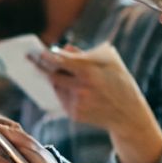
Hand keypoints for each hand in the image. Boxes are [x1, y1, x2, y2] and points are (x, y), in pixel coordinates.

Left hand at [34, 44, 161, 162]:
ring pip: (56, 86)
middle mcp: (80, 88)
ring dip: (55, 79)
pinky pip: (62, 98)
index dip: (46, 56)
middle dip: (43, 67)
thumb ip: (85, 53)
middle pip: (52, 75)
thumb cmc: (119, 82)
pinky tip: (73, 88)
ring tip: (57, 72)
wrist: (128, 113)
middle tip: (33, 60)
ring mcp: (76, 102)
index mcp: (89, 71)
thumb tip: (64, 48)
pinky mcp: (74, 114)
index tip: (38, 52)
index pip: (59, 61)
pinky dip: (64, 92)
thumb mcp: (109, 62)